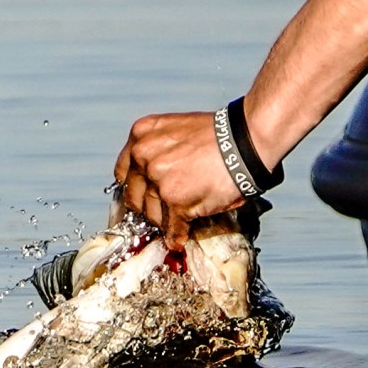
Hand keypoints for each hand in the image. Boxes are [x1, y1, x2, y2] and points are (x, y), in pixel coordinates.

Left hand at [114, 111, 243, 248]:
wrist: (244, 141)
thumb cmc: (217, 135)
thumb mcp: (174, 130)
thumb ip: (156, 150)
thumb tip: (148, 178)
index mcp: (141, 136)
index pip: (124, 173)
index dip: (135, 187)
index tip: (142, 195)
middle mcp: (144, 156)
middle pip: (134, 197)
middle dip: (148, 206)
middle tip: (162, 211)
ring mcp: (158, 180)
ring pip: (152, 215)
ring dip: (165, 221)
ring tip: (177, 220)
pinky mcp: (175, 201)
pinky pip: (171, 228)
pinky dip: (176, 236)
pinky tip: (179, 237)